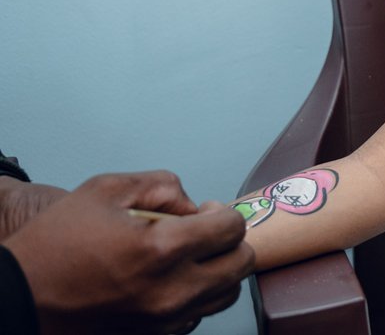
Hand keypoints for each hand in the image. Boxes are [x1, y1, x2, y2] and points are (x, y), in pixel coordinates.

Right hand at [5, 171, 252, 334]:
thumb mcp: (105, 190)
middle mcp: (170, 291)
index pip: (232, 229)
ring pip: (225, 295)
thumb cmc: (53, 245)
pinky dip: (195, 297)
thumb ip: (161, 186)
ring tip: (190, 257)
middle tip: (205, 233)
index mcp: (161, 250)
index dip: (223, 213)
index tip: (205, 212)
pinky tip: (169, 281)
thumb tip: (193, 205)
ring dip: (218, 271)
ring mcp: (162, 321)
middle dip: (230, 242)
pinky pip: (195, 317)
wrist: (16, 298)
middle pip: (240, 265)